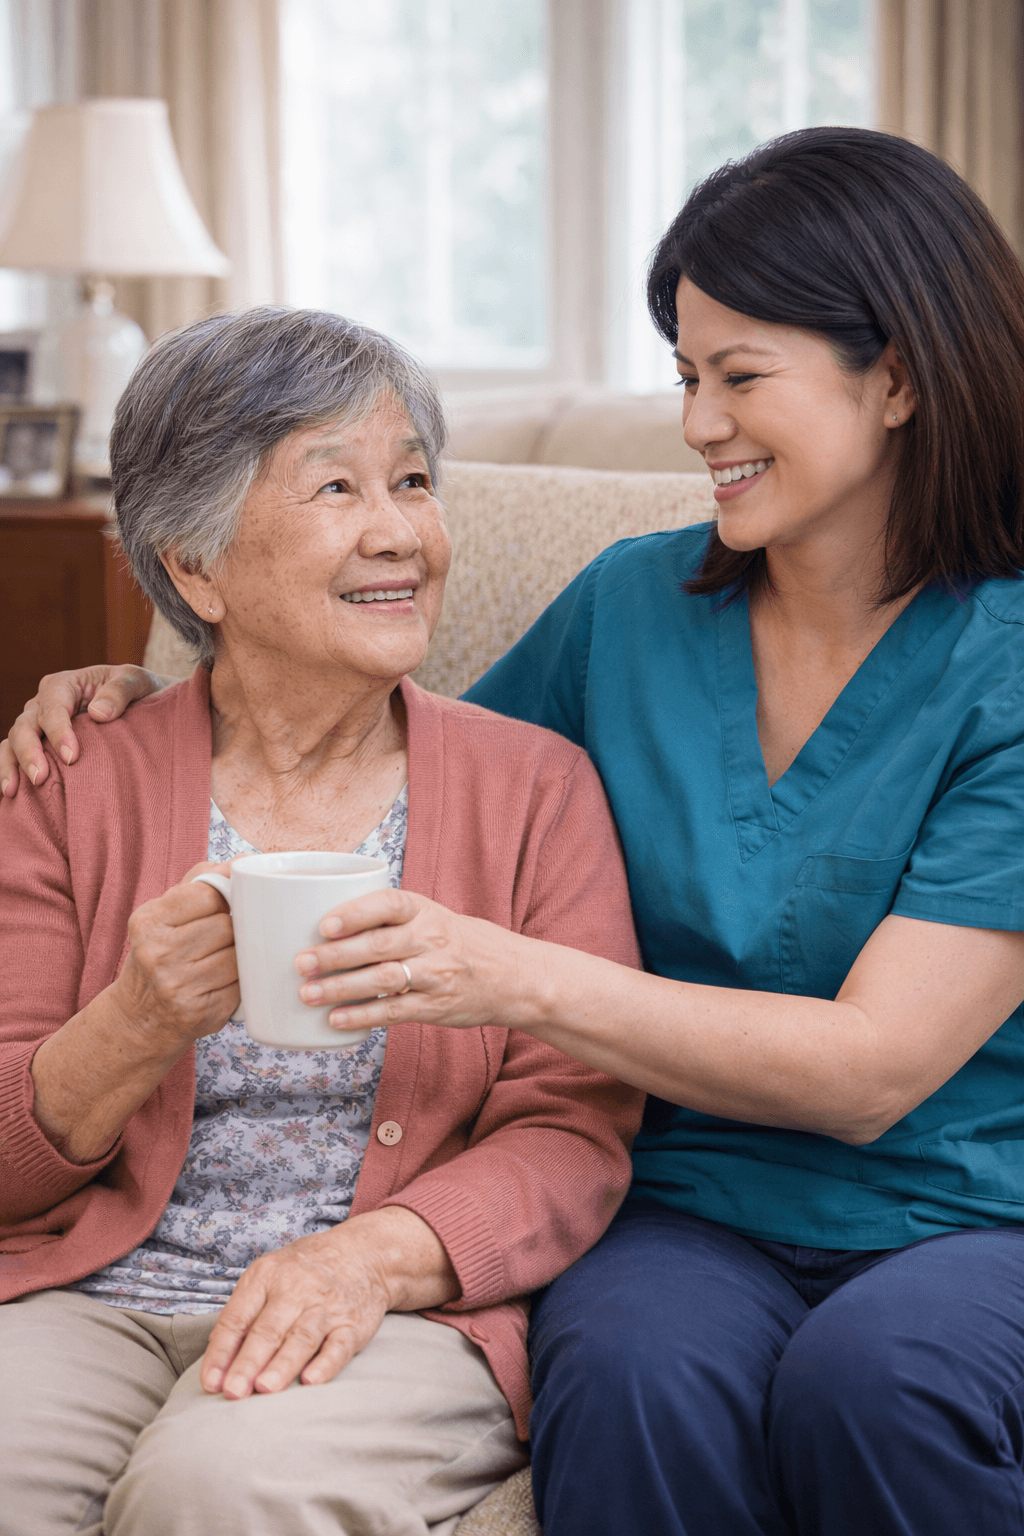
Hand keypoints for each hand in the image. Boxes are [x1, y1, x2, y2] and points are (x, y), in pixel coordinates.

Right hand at [0, 664, 167, 797]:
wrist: (147, 703)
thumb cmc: (139, 690)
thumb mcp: (137, 681)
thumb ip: (120, 691)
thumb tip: (98, 713)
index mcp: (65, 684)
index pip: (53, 706)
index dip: (58, 731)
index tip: (71, 757)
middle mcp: (45, 703)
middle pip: (25, 725)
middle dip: (29, 752)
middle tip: (40, 778)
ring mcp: (39, 724)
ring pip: (14, 741)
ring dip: (12, 765)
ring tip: (12, 791)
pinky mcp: (40, 744)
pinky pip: (16, 756)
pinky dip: (10, 771)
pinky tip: (10, 794)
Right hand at [110, 860, 241, 1048]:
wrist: (139, 1017)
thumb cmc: (161, 953)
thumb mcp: (164, 914)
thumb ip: (201, 882)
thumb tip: (245, 859)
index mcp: (148, 922)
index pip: (206, 894)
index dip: (227, 896)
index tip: (231, 901)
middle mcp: (157, 953)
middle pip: (225, 926)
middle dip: (234, 928)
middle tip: (226, 936)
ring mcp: (177, 986)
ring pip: (237, 955)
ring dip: (240, 955)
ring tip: (225, 957)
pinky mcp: (200, 1012)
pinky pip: (241, 985)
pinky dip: (241, 981)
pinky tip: (226, 981)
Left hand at [200, 1206, 457, 1397]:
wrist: (365, 1253)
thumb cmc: (305, 1271)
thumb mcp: (270, 1276)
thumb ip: (245, 1315)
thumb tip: (218, 1365)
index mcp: (267, 1276)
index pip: (237, 1317)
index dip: (221, 1351)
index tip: (210, 1383)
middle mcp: (296, 1289)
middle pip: (268, 1330)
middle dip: (248, 1362)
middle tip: (233, 1392)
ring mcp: (326, 1307)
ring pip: (302, 1337)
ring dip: (282, 1364)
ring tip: (265, 1389)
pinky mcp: (353, 1324)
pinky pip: (339, 1345)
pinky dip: (325, 1364)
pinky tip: (311, 1380)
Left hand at [293, 887, 546, 1035]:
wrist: (514, 976)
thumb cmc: (460, 943)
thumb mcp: (433, 917)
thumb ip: (390, 920)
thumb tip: (326, 929)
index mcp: (426, 911)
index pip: (388, 903)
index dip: (355, 913)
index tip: (325, 924)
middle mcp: (431, 939)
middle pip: (378, 945)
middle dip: (335, 955)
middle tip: (301, 963)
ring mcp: (435, 974)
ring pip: (383, 979)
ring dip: (341, 988)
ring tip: (308, 993)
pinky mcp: (436, 1007)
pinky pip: (394, 1012)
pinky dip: (362, 1016)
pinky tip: (336, 1020)